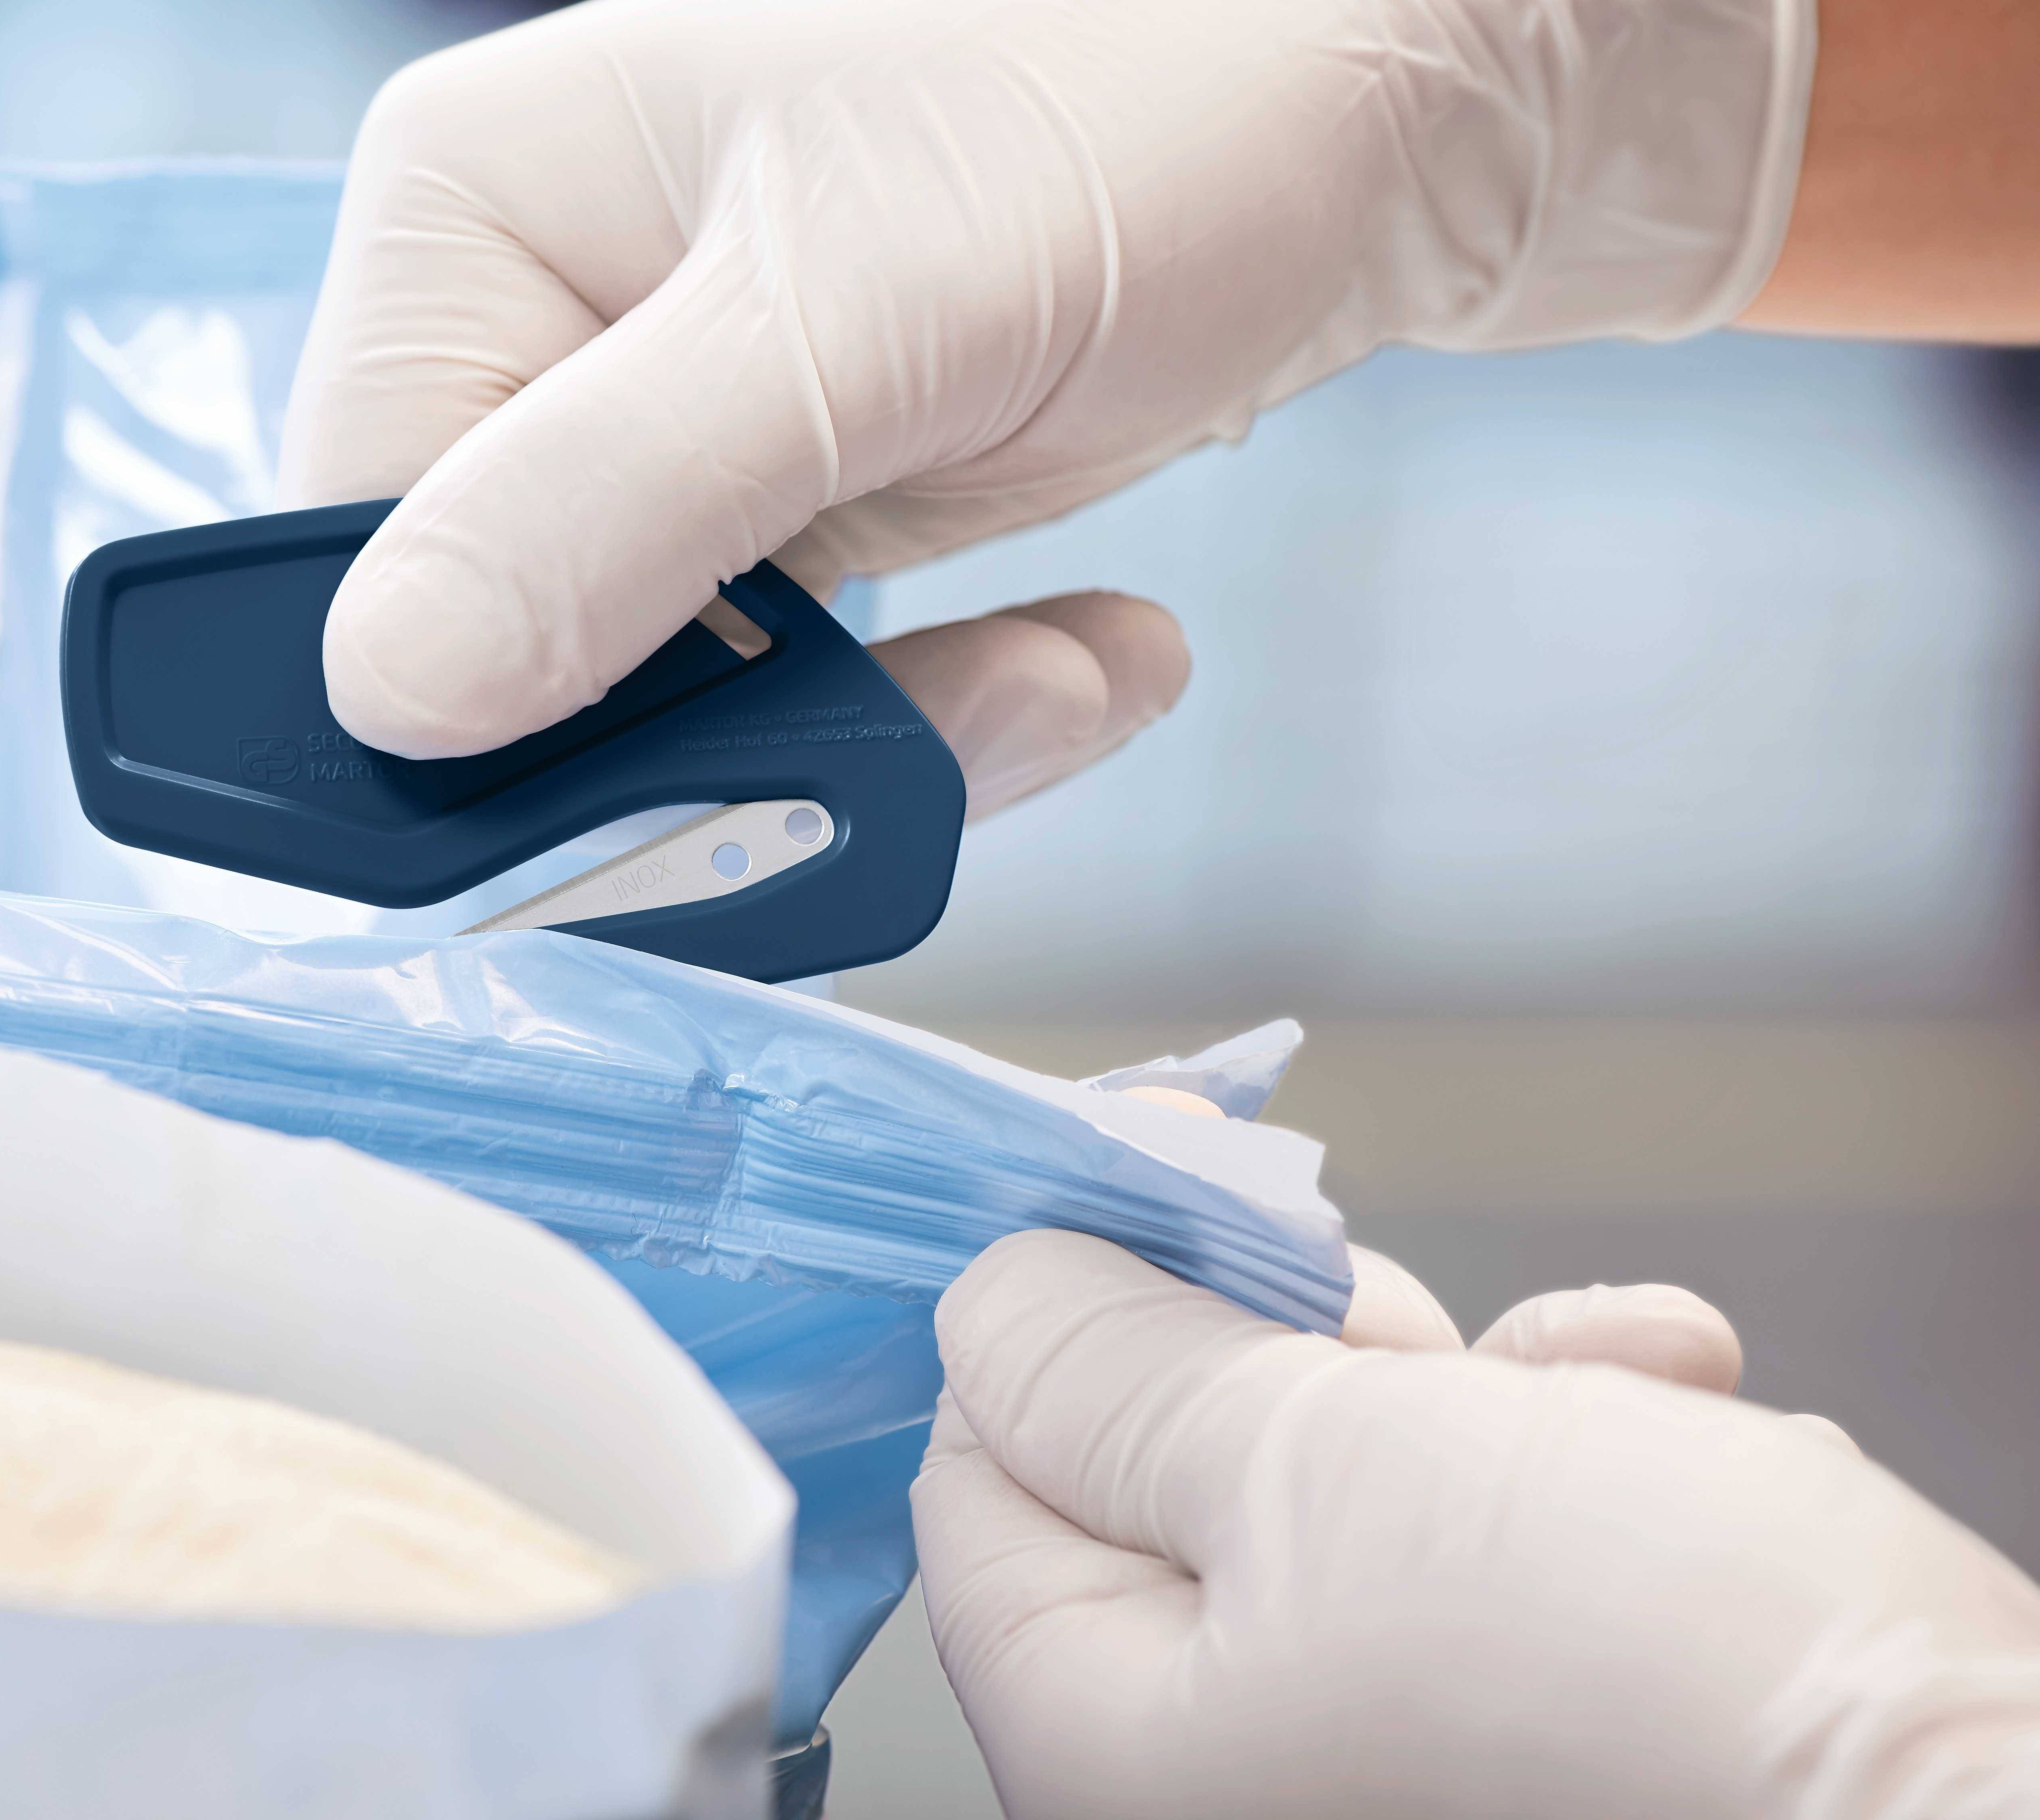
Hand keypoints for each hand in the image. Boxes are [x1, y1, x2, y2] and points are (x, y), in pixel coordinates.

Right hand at [282, 0, 1810, 799]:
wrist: (1400, 75)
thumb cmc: (1146, 101)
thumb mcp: (870, 305)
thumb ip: (619, 499)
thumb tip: (392, 699)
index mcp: (472, 224)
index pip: (370, 563)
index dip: (498, 730)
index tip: (682, 816)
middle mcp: (540, 330)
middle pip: (521, 663)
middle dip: (731, 755)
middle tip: (952, 742)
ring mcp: (674, 428)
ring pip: (676, 714)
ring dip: (883, 745)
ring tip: (1074, 679)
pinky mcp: (801, 500)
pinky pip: (800, 694)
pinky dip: (944, 716)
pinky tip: (1097, 654)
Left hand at [915, 1232, 2039, 1818]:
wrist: (1969, 1800)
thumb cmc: (1651, 1682)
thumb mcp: (1321, 1467)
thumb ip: (1122, 1371)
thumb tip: (1001, 1293)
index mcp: (1119, 1743)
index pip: (983, 1476)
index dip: (1051, 1305)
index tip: (1125, 1167)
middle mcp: (1237, 1762)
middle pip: (1170, 1462)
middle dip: (1289, 1345)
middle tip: (1371, 1295)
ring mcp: (1396, 1734)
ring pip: (1353, 1471)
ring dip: (1471, 1386)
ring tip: (1577, 1392)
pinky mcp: (1542, 1698)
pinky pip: (1501, 1526)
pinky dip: (1585, 1448)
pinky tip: (1673, 1420)